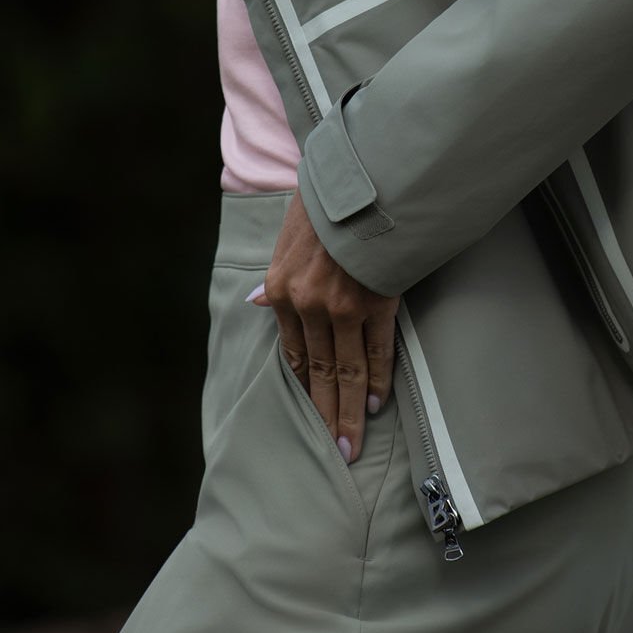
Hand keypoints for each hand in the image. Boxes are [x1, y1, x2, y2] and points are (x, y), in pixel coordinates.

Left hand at [249, 190, 398, 465]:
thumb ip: (274, 278)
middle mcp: (306, 305)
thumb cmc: (323, 205)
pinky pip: (377, 351)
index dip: (304, 390)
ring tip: (351, 446)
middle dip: (326, 416)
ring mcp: (341, 307)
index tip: (310, 420)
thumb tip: (254, 303)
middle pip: (319, 373)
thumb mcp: (286, 238)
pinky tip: (376, 404)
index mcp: (280, 291)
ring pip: (346, 372)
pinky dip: (377, 380)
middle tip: (334, 454)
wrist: (360, 178)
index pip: (293, 355)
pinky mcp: (376, 301)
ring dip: (350, 412)